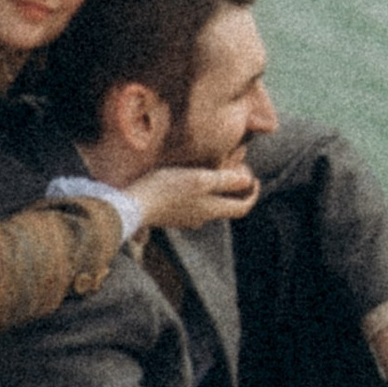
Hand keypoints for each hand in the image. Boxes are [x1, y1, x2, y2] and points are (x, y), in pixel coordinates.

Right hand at [130, 162, 260, 233]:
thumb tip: (247, 180)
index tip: (255, 178)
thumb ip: (225, 180)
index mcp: (212, 210)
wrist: (132, 206)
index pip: (242, 208)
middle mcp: (202, 217)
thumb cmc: (166, 189)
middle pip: (227, 206)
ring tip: (214, 169)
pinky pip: (194, 204)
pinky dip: (201, 192)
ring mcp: (186, 218)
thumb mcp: (199, 179)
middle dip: (235, 188)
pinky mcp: (172, 214)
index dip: (253, 194)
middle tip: (236, 168)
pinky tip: (191, 178)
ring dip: (218, 189)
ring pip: (211, 205)